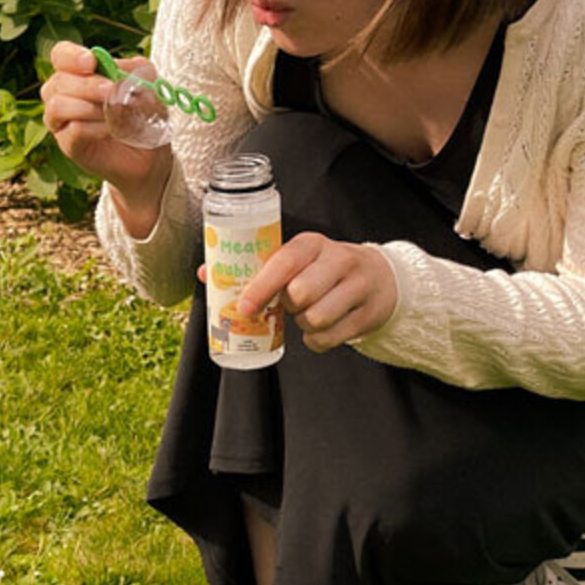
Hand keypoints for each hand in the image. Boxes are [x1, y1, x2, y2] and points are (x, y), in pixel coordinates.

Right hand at [40, 40, 171, 217]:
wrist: (150, 153)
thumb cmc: (143, 114)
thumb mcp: (146, 84)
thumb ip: (132, 70)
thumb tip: (115, 69)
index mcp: (78, 73)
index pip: (61, 55)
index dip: (71, 56)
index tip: (91, 62)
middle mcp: (63, 95)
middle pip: (58, 81)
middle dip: (86, 85)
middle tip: (110, 90)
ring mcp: (62, 122)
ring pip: (57, 106)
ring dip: (87, 106)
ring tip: (112, 112)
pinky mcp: (69, 145)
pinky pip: (72, 130)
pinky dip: (93, 127)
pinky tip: (110, 129)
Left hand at [236, 232, 396, 351]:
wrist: (379, 279)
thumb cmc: (323, 270)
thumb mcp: (297, 259)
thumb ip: (257, 268)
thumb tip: (205, 273)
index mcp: (313, 243)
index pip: (285, 261)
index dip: (262, 286)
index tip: (245, 306)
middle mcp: (338, 260)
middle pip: (301, 293)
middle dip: (287, 307)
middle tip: (288, 305)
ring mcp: (357, 287)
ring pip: (317, 318)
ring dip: (303, 325)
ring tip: (305, 315)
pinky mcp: (368, 314)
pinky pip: (330, 338)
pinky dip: (317, 341)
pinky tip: (320, 329)